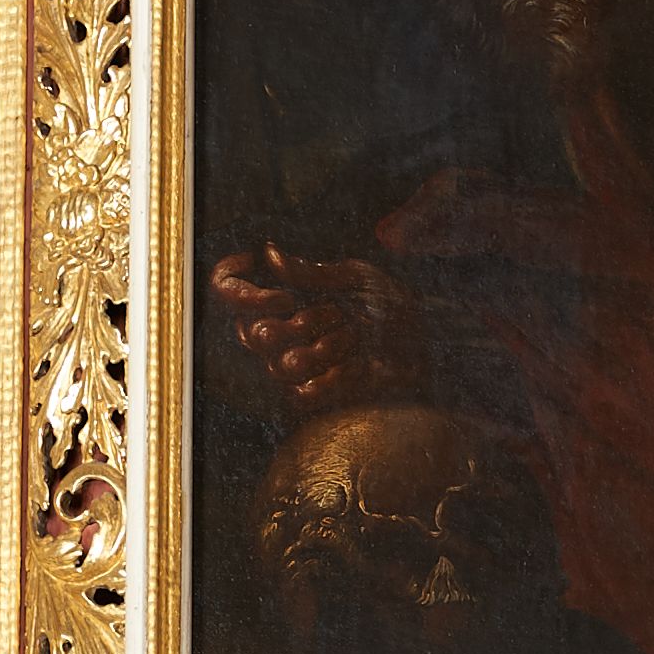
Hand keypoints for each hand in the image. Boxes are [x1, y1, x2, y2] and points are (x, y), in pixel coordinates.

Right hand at [207, 245, 424, 410]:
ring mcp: (293, 368)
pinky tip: (360, 368)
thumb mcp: (357, 280)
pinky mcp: (311, 399)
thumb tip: (270, 254)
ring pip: (281, 363)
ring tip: (356, 342)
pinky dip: (339, 376)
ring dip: (328, 349)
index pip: (228, 292)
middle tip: (339, 316)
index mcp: (285, 298)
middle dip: (305, 323)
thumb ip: (311, 272)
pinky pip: (303, 392)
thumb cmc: (392, 311)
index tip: (285, 297)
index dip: (242, 295)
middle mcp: (280, 333)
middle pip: (255, 334)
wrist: (425, 351)